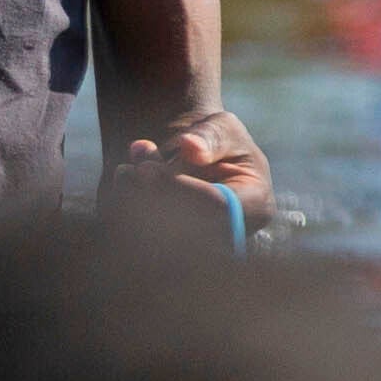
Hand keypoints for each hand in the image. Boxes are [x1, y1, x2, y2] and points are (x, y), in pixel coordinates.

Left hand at [109, 110, 273, 234]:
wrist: (196, 161)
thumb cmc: (217, 141)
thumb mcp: (222, 126)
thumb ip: (210, 136)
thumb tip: (190, 147)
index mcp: (256, 206)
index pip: (217, 207)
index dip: (179, 188)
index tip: (147, 169)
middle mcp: (234, 236)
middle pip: (188, 230)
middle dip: (152, 198)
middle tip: (127, 170)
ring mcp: (208, 249)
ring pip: (164, 241)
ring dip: (135, 205)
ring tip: (124, 172)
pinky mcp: (179, 254)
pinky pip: (147, 245)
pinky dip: (129, 214)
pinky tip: (123, 185)